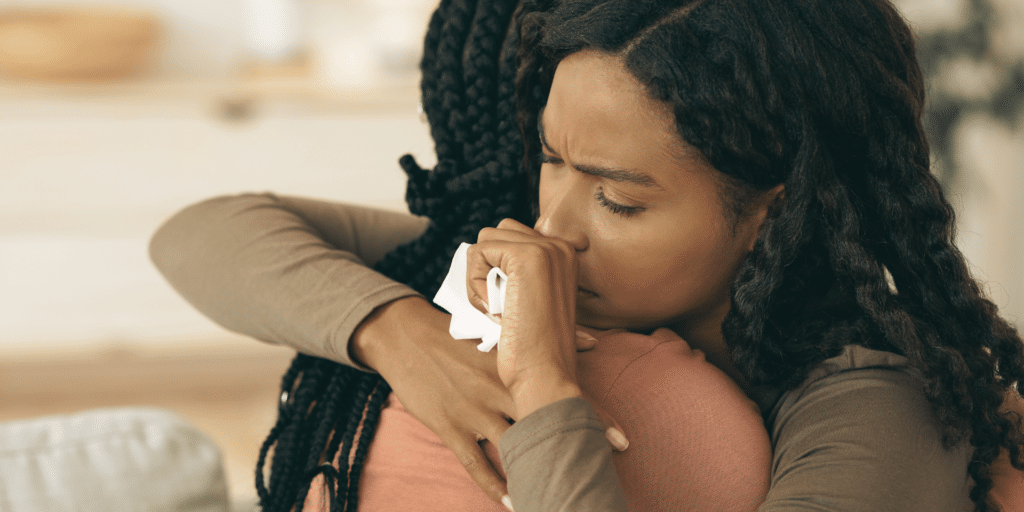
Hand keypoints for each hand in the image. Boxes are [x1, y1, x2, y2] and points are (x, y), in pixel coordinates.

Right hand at [351, 295, 628, 507]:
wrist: (404, 336)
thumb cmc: (458, 333)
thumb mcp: (501, 333)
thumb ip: (548, 340)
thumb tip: (595, 339)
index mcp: (516, 365)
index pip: (563, 391)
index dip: (593, 415)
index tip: (620, 437)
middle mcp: (499, 389)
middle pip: (546, 423)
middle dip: (573, 449)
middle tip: (600, 473)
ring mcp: (474, 410)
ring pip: (514, 449)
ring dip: (536, 473)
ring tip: (559, 495)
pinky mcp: (450, 426)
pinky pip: (476, 464)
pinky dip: (494, 485)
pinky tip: (512, 501)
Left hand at [465, 219, 582, 418]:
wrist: (545, 374)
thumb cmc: (534, 348)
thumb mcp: (532, 300)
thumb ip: (518, 274)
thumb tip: (484, 252)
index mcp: (565, 255)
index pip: (513, 237)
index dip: (498, 269)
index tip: (514, 305)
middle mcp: (559, 246)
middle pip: (497, 234)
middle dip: (486, 269)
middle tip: (502, 308)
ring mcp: (545, 249)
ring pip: (485, 241)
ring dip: (479, 277)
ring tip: (498, 309)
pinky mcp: (525, 258)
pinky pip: (478, 253)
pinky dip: (475, 284)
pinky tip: (494, 310)